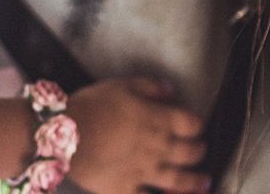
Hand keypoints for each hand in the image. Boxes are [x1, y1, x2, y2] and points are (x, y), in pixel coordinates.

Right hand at [65, 77, 208, 193]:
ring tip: (203, 182)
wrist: (66, 135)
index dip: (197, 124)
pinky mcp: (128, 190)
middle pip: (188, 152)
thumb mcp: (120, 85)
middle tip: (201, 150)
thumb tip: (169, 91)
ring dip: (194, 181)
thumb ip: (148, 87)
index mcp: (155, 119)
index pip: (189, 123)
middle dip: (198, 151)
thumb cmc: (91, 105)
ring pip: (177, 179)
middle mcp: (156, 147)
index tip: (198, 125)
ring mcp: (144, 171)